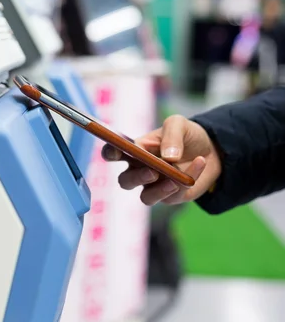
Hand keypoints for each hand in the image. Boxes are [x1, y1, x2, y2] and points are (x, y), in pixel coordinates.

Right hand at [102, 115, 221, 205]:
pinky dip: (186, 180)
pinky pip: (173, 196)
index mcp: (134, 150)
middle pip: (125, 181)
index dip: (110, 153)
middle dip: (137, 178)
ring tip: (174, 179)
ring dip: (159, 190)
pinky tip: (199, 163)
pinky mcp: (171, 196)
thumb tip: (168, 157)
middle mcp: (139, 170)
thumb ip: (171, 135)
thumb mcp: (179, 124)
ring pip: (145, 197)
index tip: (117, 152)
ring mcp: (154, 186)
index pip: (112, 153)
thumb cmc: (186, 135)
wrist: (212, 150)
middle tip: (152, 171)